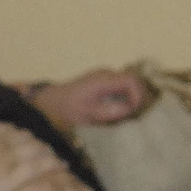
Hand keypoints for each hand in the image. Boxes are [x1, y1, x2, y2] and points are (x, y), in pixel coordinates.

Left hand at [29, 69, 146, 126]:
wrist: (52, 103)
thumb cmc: (67, 109)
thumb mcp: (86, 114)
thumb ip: (106, 112)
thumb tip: (128, 109)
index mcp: (102, 80)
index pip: (131, 81)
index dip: (138, 95)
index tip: (134, 111)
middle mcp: (107, 74)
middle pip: (135, 81)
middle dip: (138, 98)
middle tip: (134, 116)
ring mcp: (107, 77)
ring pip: (130, 85)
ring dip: (133, 100)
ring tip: (127, 116)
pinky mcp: (106, 83)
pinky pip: (123, 88)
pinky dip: (126, 100)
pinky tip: (119, 113)